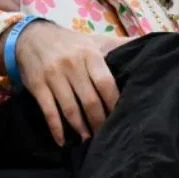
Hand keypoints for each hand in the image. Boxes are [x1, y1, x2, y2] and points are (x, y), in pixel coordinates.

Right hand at [13, 22, 129, 145]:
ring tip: (88, 140)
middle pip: (89, 100)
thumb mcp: (93, 41)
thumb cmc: (69, 43)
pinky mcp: (37, 86)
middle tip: (105, 135)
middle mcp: (72, 65)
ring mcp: (53, 76)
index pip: (106, 83)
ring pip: (70, 109)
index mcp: (89, 54)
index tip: (120, 117)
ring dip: (80, 128)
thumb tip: (148, 44)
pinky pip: (49, 112)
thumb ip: (118, 46)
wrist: (30, 36)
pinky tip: (62, 141)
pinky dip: (56, 129)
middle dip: (99, 122)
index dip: (114, 104)